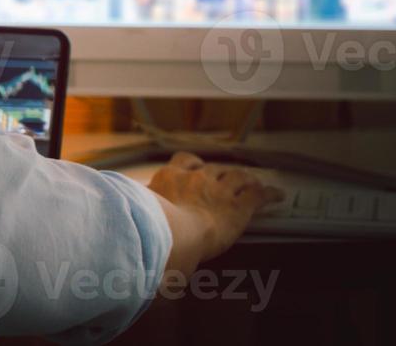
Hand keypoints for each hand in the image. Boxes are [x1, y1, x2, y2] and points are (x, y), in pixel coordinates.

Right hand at [147, 151, 282, 271]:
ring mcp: (219, 190)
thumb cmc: (150, 226)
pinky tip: (277, 194)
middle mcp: (196, 178)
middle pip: (214, 168)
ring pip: (237, 176)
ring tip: (253, 181)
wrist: (173, 234)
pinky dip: (268, 193)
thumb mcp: (136, 208)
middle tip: (228, 178)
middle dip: (222, 172)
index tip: (196, 168)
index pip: (184, 161)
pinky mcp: (238, 206)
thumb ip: (135, 203)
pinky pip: (258, 195)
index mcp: (171, 177)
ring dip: (246, 179)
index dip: (194, 164)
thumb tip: (118, 202)